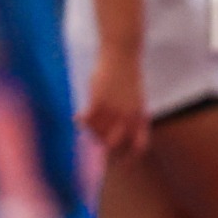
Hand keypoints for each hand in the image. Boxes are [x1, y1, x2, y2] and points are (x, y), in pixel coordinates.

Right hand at [81, 43, 148, 159]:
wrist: (122, 55)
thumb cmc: (127, 75)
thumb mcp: (135, 98)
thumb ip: (129, 114)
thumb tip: (115, 129)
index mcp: (140, 115)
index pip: (139, 145)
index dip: (130, 157)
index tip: (122, 162)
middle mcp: (128, 116)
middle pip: (113, 143)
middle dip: (103, 144)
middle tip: (95, 141)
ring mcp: (113, 109)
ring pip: (97, 132)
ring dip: (90, 130)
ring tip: (86, 124)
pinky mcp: (98, 101)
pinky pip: (87, 119)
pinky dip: (81, 120)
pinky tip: (77, 117)